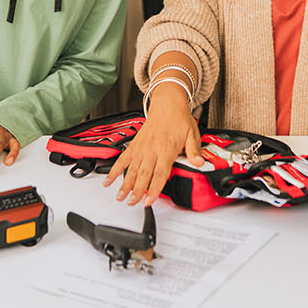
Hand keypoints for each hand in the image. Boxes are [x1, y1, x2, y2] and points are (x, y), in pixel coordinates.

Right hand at [101, 89, 205, 206]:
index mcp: (166, 149)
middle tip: (131, 203)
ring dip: (124, 184)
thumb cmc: (179, 119)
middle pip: (143, 174)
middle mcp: (152, 149)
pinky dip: (114, 170)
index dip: (154, 189)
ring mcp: (141, 148)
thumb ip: (194, 151)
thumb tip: (199, 163)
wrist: (167, 104)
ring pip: (131, 169)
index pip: (160, 173)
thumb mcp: (192, 134)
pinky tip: (108, 180)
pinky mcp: (134, 145)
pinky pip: (122, 159)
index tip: (149, 200)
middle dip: (136, 191)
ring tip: (120, 197)